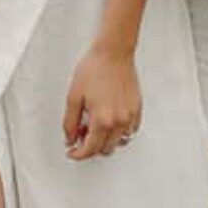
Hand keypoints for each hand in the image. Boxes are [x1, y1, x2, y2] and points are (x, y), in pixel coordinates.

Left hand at [62, 46, 141, 160]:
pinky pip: (131, 131)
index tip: (73, 152)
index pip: (90, 149)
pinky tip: (110, 120)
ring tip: (97, 125)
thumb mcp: (74, 96)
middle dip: (91, 146)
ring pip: (120, 142)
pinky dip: (120, 132)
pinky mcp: (137, 109)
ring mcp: (130, 116)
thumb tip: (70, 138)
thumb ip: (70, 122)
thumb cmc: (94, 68)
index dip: (78, 154)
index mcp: (102, 120)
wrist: (113, 53)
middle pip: (105, 149)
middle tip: (82, 133)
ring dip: (107, 140)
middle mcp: (119, 121)